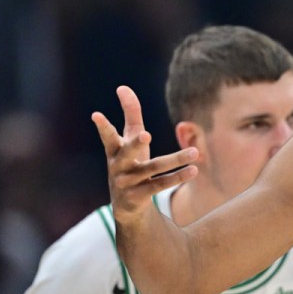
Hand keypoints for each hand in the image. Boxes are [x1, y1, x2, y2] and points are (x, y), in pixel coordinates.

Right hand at [92, 86, 198, 222]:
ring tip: (196, 152)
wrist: (127, 206)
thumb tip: (123, 87)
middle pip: (128, 152)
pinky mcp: (139, 196)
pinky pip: (161, 184)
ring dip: (176, 160)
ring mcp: (128, 182)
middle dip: (136, 143)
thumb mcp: (130, 140)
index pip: (108, 137)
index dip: (103, 127)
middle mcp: (118, 166)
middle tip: (146, 135)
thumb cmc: (131, 163)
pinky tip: (194, 170)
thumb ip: (130, 115)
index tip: (96, 115)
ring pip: (154, 168)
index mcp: (115, 151)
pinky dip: (178, 177)